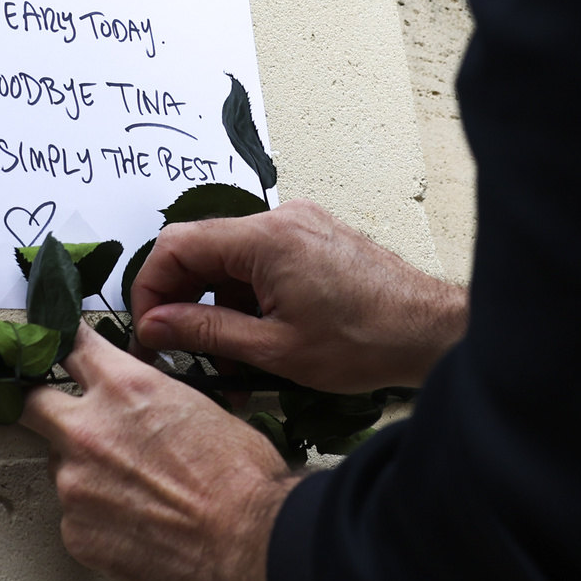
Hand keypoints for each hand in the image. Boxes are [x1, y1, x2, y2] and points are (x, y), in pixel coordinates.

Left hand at [21, 323, 298, 580]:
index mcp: (123, 388)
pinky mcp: (76, 533)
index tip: (56, 350)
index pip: (68, 347)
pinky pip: (76, 516)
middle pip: (31, 404)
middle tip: (60, 417)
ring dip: (84, 471)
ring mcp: (74, 485)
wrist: (251, 547)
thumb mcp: (201, 408)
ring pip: (60, 467)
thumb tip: (144, 410)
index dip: (60, 347)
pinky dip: (97, 519)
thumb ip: (152, 402)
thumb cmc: (243, 480)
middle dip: (42, 406)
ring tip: (135, 493)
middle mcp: (87, 431)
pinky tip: (137, 527)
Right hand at [132, 199, 467, 392]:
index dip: (151, 289)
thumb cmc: (368, 340)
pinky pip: (256, 264)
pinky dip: (244, 299)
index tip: (149, 329)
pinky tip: (252, 340)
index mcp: (265, 239)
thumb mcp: (273, 348)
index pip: (176, 246)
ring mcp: (297, 227)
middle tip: (176, 346)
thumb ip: (205, 332)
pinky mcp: (310, 241)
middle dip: (181, 301)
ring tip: (225, 359)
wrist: (431, 332)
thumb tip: (154, 326)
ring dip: (214, 306)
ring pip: (227, 261)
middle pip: (199, 250)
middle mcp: (279, 221)